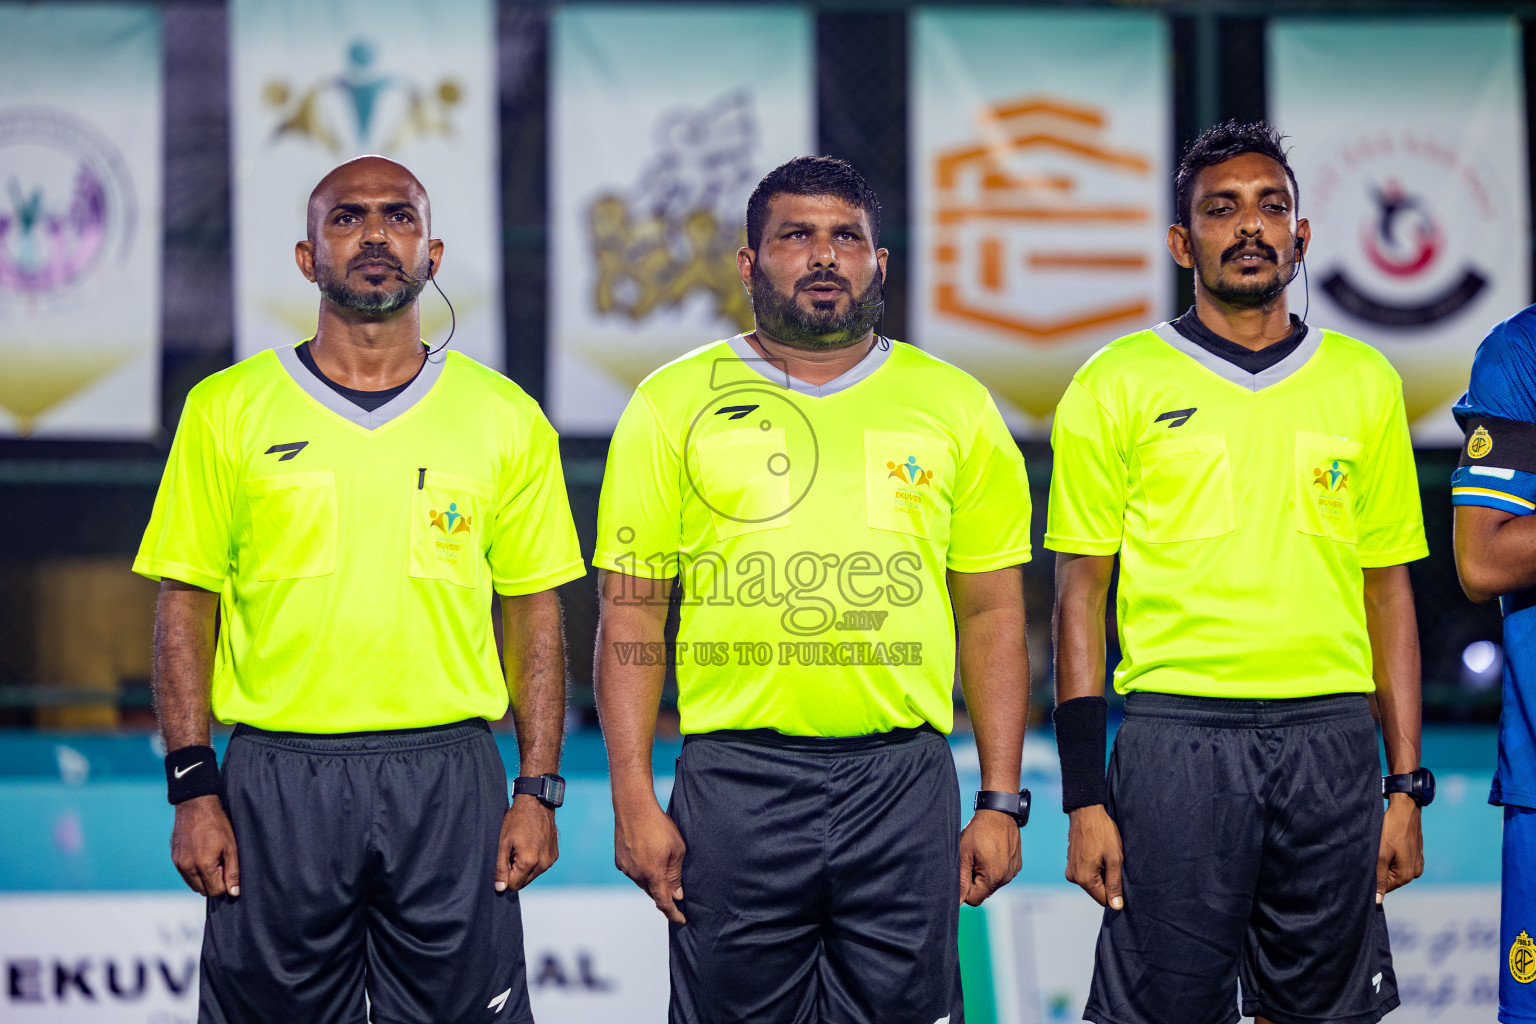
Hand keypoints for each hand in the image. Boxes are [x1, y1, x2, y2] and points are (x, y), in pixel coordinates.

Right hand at [171, 794, 239, 896]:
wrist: (196, 806)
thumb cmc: (217, 824)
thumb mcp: (231, 846)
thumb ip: (233, 871)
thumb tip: (234, 892)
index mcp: (203, 865)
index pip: (215, 891)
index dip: (225, 882)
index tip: (227, 867)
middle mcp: (187, 867)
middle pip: (203, 891)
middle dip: (214, 882)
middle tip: (220, 863)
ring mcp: (178, 864)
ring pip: (193, 885)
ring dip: (204, 879)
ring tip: (212, 859)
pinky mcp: (174, 859)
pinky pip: (185, 875)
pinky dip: (194, 872)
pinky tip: (202, 856)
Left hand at [496, 795, 558, 891]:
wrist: (536, 803)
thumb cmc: (516, 820)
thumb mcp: (503, 843)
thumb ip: (500, 868)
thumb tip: (500, 888)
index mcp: (529, 862)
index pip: (513, 886)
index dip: (505, 876)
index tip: (505, 860)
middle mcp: (543, 864)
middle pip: (524, 883)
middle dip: (515, 873)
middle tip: (512, 853)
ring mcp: (550, 860)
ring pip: (532, 876)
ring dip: (525, 867)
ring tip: (522, 847)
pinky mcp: (554, 855)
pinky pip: (541, 866)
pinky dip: (534, 861)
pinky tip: (531, 845)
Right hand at [614, 798, 686, 923]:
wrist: (633, 807)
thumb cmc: (658, 825)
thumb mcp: (677, 849)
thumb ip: (676, 874)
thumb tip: (677, 894)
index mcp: (653, 875)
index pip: (664, 902)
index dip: (673, 914)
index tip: (681, 920)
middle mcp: (636, 875)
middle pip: (653, 893)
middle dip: (664, 896)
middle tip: (677, 894)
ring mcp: (626, 868)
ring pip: (642, 883)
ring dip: (653, 882)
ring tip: (663, 870)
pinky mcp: (619, 860)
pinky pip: (633, 872)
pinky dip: (643, 872)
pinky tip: (649, 859)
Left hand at [959, 809, 1021, 905]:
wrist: (999, 812)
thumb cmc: (979, 831)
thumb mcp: (964, 854)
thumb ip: (961, 879)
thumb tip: (957, 901)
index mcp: (993, 877)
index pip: (974, 899)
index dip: (964, 888)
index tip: (963, 871)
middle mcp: (1006, 877)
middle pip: (984, 892)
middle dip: (974, 881)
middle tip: (971, 860)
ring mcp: (1013, 871)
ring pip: (993, 883)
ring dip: (984, 874)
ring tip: (981, 855)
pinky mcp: (1016, 864)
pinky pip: (1002, 874)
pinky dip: (994, 868)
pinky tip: (990, 852)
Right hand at [1066, 804, 1123, 908]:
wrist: (1086, 811)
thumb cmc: (1102, 833)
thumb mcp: (1114, 859)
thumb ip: (1114, 884)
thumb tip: (1116, 906)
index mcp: (1084, 879)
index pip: (1104, 900)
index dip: (1115, 891)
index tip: (1118, 874)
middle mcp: (1074, 877)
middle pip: (1097, 892)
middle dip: (1107, 881)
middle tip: (1112, 862)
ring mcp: (1070, 870)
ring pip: (1091, 882)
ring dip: (1101, 873)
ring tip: (1104, 856)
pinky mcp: (1070, 863)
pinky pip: (1085, 873)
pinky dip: (1093, 867)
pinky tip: (1097, 853)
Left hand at [1376, 794, 1423, 901]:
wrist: (1405, 810)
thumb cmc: (1391, 830)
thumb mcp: (1381, 854)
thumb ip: (1379, 878)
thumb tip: (1377, 900)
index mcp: (1407, 875)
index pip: (1385, 888)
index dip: (1373, 881)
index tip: (1363, 870)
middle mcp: (1415, 873)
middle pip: (1390, 879)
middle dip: (1379, 871)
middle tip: (1371, 855)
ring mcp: (1417, 863)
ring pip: (1394, 870)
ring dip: (1385, 863)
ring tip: (1379, 849)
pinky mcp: (1415, 854)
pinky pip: (1400, 862)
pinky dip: (1391, 857)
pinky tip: (1387, 846)